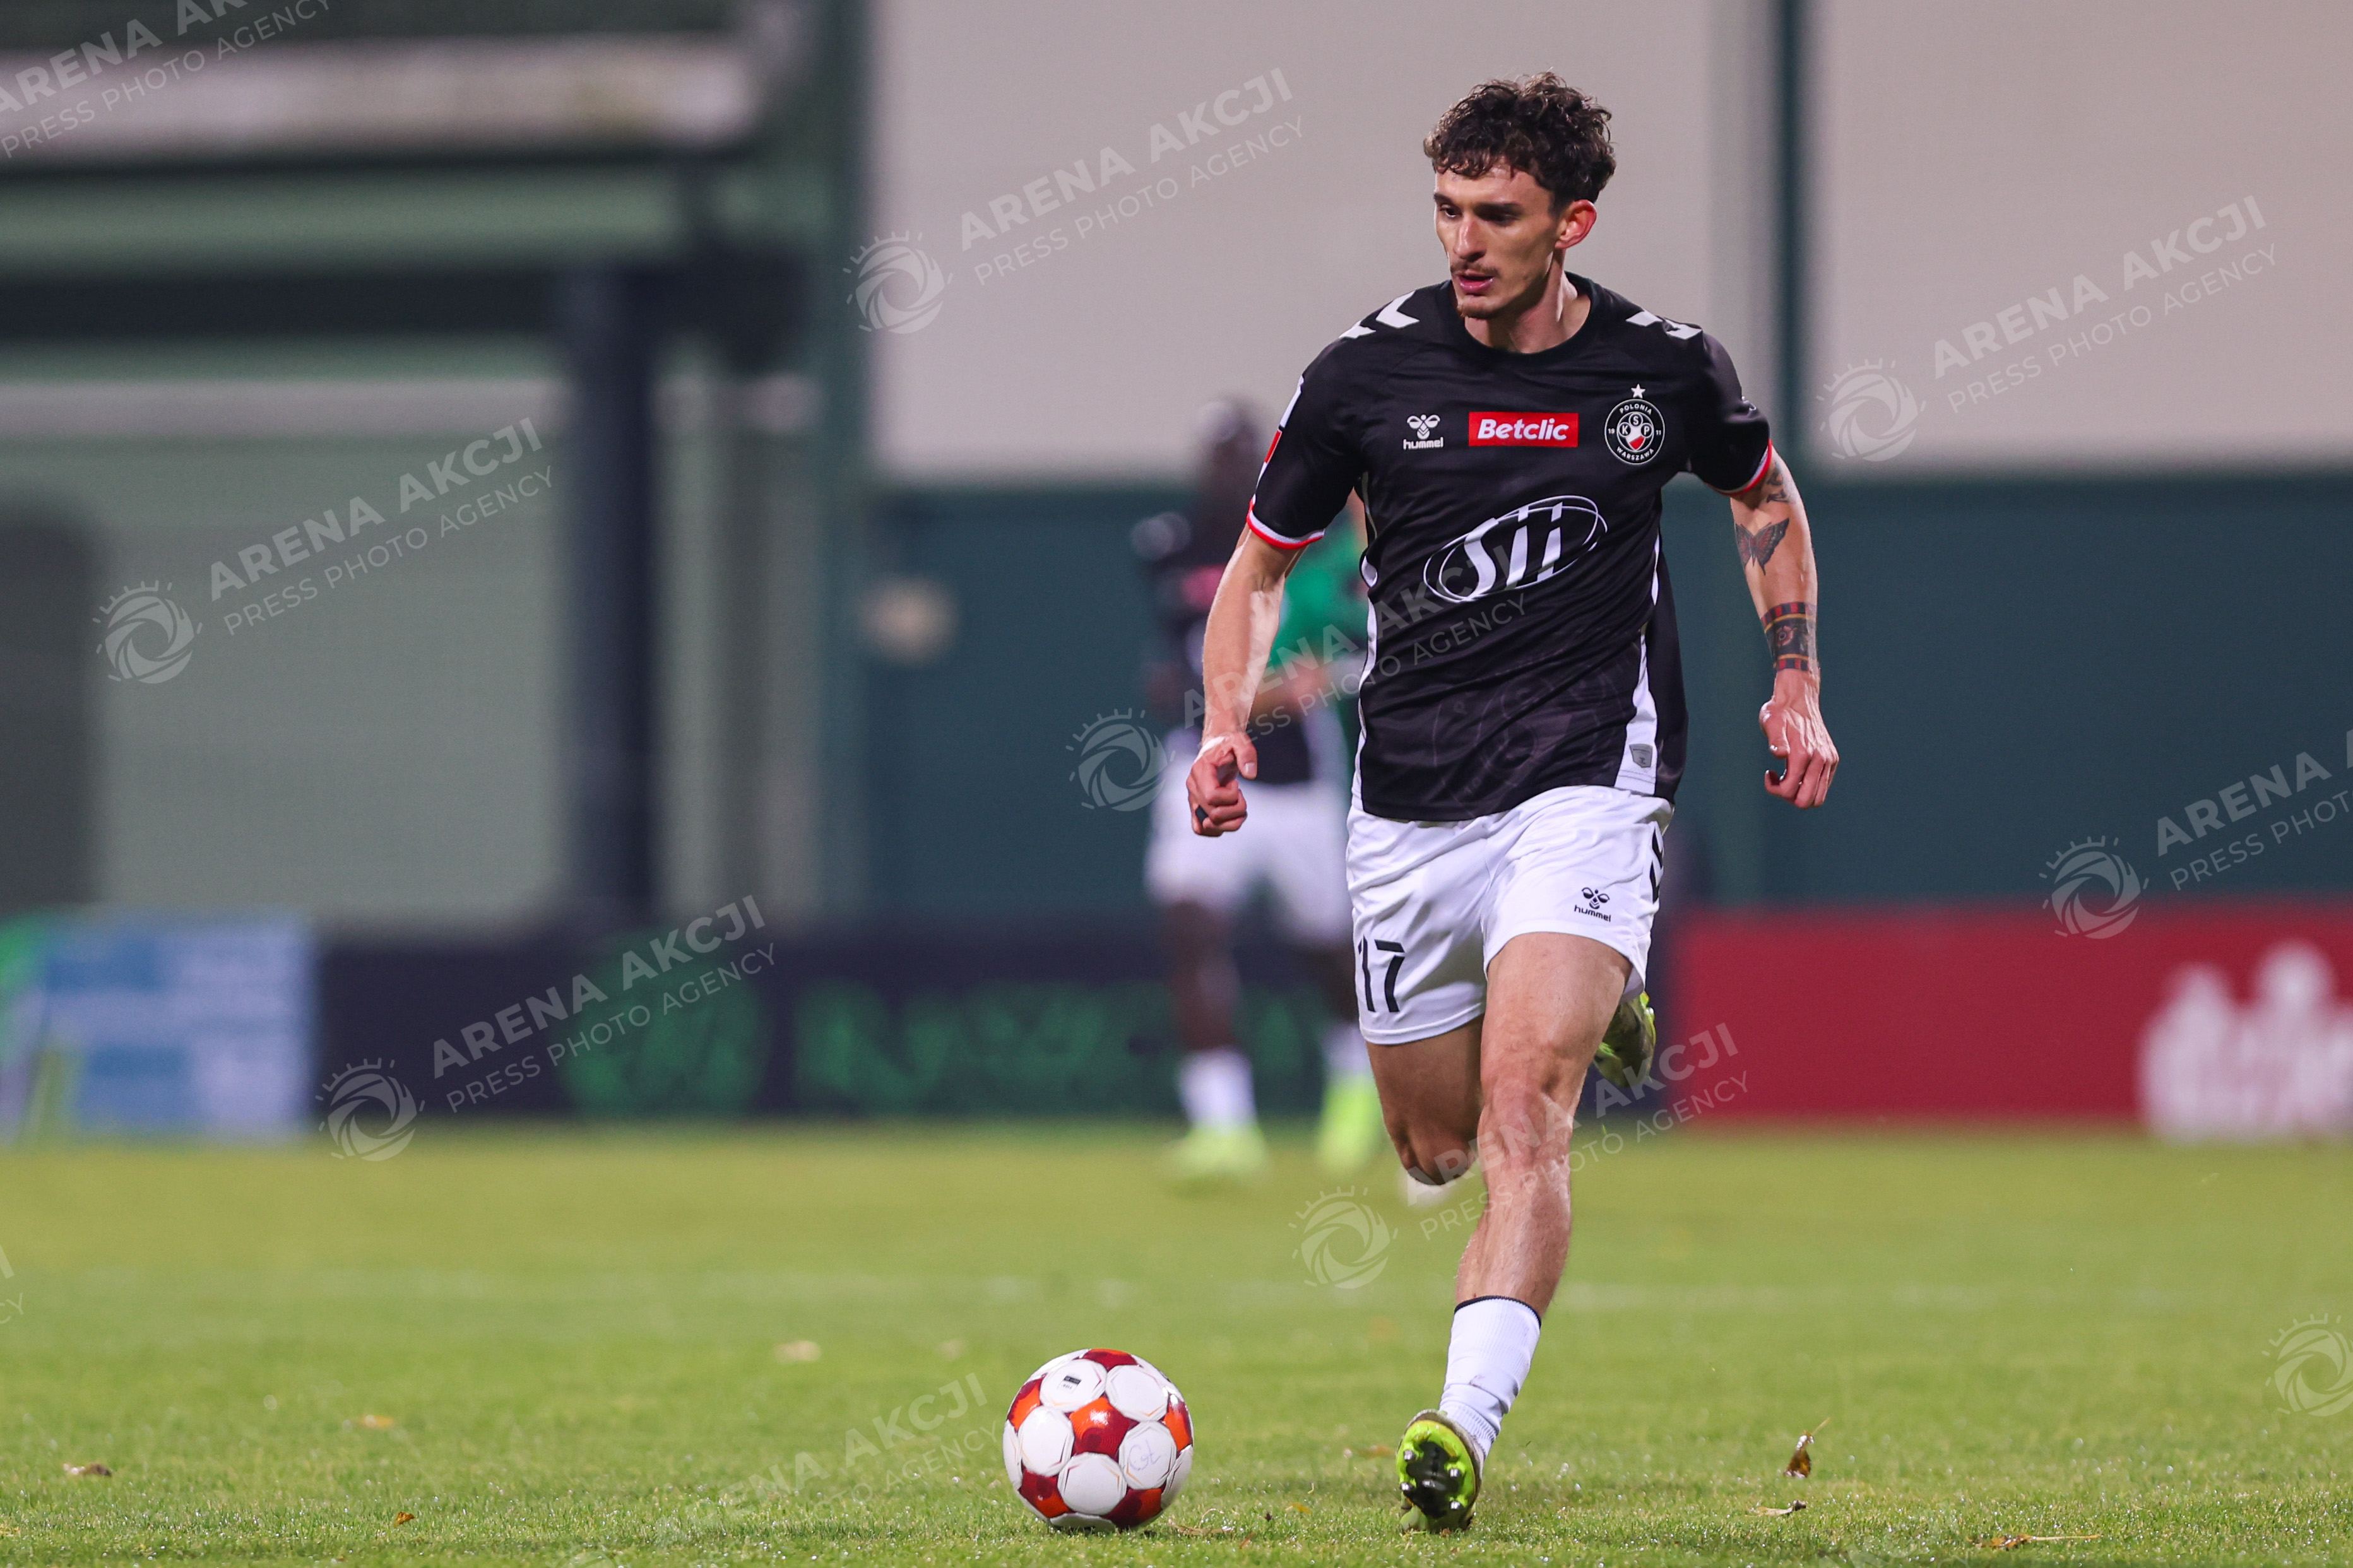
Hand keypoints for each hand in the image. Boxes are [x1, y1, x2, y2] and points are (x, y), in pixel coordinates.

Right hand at [1186, 731, 1256, 835]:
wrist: (1218, 745)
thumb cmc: (1229, 744)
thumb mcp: (1240, 743)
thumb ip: (1246, 754)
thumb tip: (1250, 774)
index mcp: (1200, 771)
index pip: (1212, 797)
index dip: (1230, 797)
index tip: (1237, 785)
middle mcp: (1193, 787)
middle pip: (1213, 815)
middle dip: (1236, 810)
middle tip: (1241, 796)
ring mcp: (1193, 799)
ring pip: (1207, 827)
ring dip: (1230, 823)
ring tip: (1238, 808)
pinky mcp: (1196, 807)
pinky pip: (1201, 829)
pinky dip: (1218, 829)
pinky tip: (1230, 817)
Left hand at [1759, 671, 1837, 808]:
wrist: (1798, 698)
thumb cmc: (1780, 712)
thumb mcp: (1771, 723)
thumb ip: (1776, 740)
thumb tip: (1778, 753)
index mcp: (1804, 754)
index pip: (1791, 791)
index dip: (1775, 789)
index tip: (1769, 774)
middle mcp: (1820, 760)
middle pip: (1806, 801)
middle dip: (1789, 796)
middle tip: (1779, 781)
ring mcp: (1828, 761)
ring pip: (1818, 798)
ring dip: (1800, 794)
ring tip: (1788, 777)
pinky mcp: (1832, 760)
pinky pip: (1823, 786)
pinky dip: (1809, 786)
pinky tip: (1797, 771)